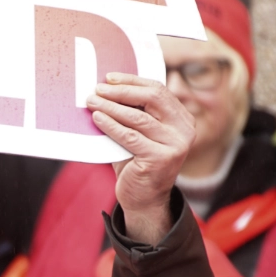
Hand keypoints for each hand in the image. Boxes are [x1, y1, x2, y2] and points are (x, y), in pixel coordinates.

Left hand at [88, 74, 194, 245]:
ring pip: (138, 117)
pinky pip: (130, 136)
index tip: (109, 78)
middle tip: (98, 89)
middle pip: (152, 98)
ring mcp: (175, 144)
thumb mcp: (140, 133)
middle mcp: (184, 130)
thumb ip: (133, 112)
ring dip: (111, 107)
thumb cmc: (137, 162)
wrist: (144, 198)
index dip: (133, 81)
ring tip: (92, 102)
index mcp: (182, 119)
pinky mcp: (160, 158)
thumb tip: (106, 88)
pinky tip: (97, 118)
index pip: (158, 90)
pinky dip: (111, 125)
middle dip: (122, 91)